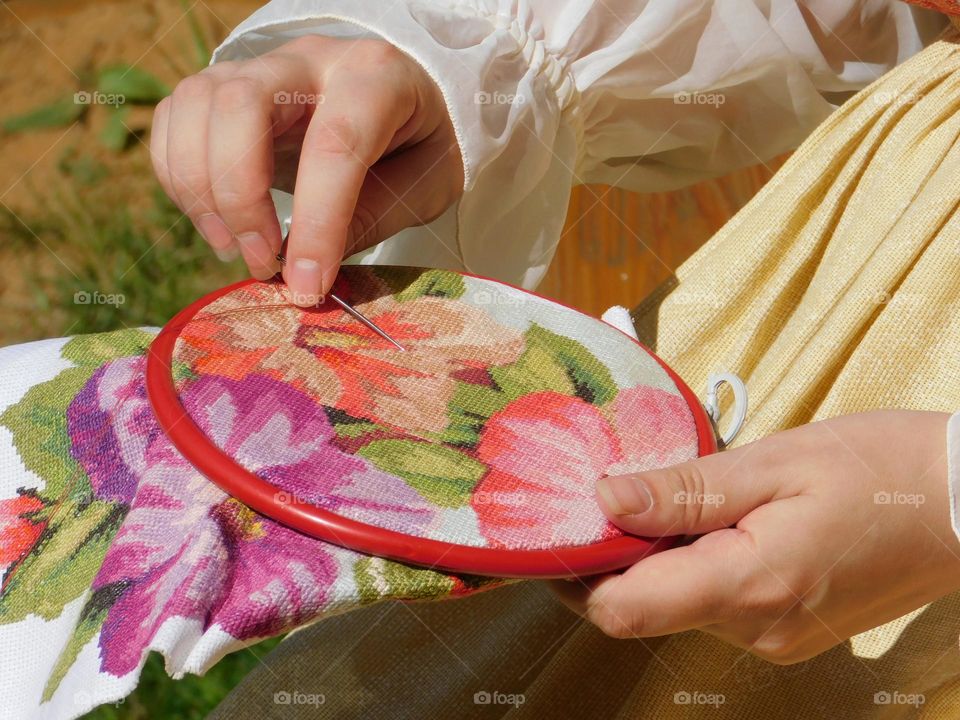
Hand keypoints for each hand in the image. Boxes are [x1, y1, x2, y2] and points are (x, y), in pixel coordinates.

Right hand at [151, 35, 463, 303]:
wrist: (407, 99)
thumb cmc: (421, 145)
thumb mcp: (426, 185)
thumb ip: (374, 218)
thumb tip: (308, 272)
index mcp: (375, 77)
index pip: (334, 144)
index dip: (317, 222)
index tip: (308, 286)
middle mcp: (310, 60)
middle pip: (241, 105)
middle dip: (239, 197)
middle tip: (263, 263)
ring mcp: (259, 66)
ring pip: (196, 105)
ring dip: (200, 190)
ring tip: (235, 249)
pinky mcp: (223, 85)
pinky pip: (174, 119)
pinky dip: (178, 178)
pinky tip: (215, 221)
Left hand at [550, 410, 959, 663]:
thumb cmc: (876, 469)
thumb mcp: (774, 463)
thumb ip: (683, 489)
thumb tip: (604, 499)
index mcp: (749, 586)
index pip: (623, 609)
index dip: (579, 572)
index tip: (564, 523)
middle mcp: (754, 630)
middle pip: (643, 606)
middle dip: (615, 555)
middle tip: (610, 488)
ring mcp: (772, 638)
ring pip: (675, 603)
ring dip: (656, 555)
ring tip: (669, 493)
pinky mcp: (785, 631)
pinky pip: (712, 602)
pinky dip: (693, 564)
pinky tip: (708, 518)